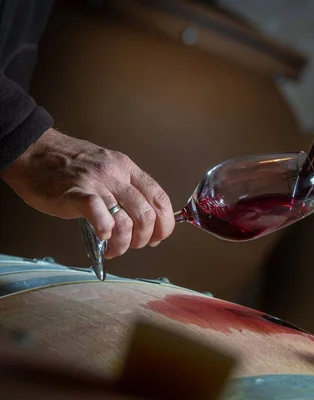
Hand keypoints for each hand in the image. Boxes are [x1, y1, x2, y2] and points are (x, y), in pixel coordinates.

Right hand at [1, 128, 174, 258]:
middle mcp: (116, 175)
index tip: (158, 237)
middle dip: (144, 238)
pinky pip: (99, 214)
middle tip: (132, 245)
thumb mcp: (108, 169)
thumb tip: (146, 221)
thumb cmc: (70, 164)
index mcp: (128, 169)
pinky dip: (106, 231)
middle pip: (146, 214)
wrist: (33, 151)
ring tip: (114, 249)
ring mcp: (96, 183)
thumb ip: (126, 190)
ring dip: (124, 243)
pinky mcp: (74, 194)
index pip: (160, 198)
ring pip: (126, 221)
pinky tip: (102, 237)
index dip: (165, 224)